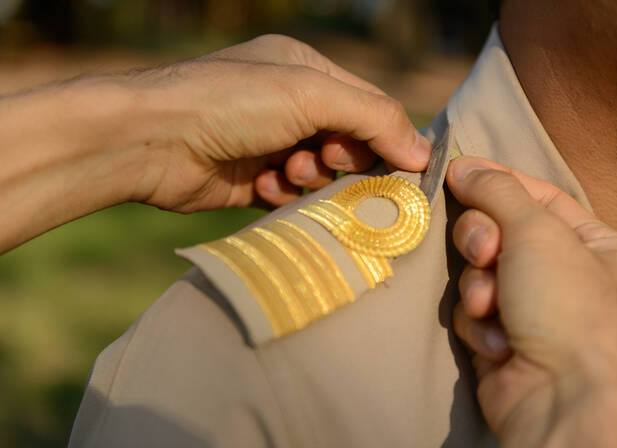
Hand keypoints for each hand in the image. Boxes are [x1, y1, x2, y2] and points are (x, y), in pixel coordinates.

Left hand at [128, 34, 430, 209]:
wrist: (153, 140)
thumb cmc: (230, 102)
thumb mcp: (310, 93)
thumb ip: (373, 117)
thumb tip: (423, 150)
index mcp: (304, 70)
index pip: (367, 105)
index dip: (386, 134)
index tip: (401, 166)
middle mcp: (288, 105)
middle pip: (348, 142)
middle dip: (342, 156)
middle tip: (327, 158)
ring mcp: (270, 144)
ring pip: (322, 174)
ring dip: (311, 176)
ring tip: (287, 171)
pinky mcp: (253, 181)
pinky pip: (291, 196)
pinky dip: (283, 193)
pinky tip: (263, 185)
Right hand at [446, 156, 616, 446]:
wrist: (562, 403)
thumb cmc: (568, 308)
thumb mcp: (539, 233)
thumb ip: (498, 192)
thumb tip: (462, 164)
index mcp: (596, 247)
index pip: (539, 198)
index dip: (497, 182)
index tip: (455, 171)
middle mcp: (568, 278)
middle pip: (501, 234)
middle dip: (482, 242)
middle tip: (484, 254)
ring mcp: (535, 313)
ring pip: (480, 276)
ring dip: (479, 289)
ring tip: (491, 308)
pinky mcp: (504, 342)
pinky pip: (475, 314)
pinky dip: (480, 325)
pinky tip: (498, 343)